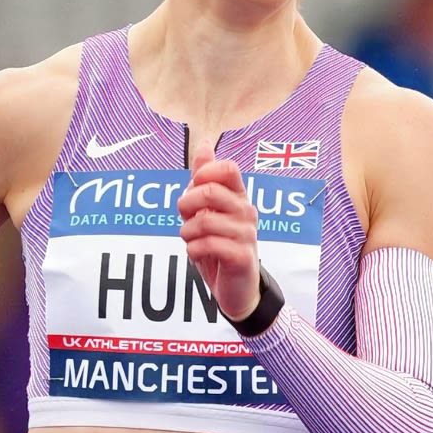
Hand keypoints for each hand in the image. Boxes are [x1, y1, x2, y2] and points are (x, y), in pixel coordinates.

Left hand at [179, 158, 261, 320]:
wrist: (236, 288)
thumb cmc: (220, 245)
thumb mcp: (208, 209)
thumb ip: (205, 178)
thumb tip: (205, 143)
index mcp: (238, 196)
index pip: (227, 168)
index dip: (202, 175)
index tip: (193, 191)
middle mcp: (246, 211)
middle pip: (209, 191)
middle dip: (186, 205)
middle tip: (186, 219)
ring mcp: (246, 234)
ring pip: (203, 221)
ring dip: (187, 232)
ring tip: (192, 240)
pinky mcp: (241, 257)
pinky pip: (206, 245)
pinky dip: (192, 251)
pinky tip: (197, 254)